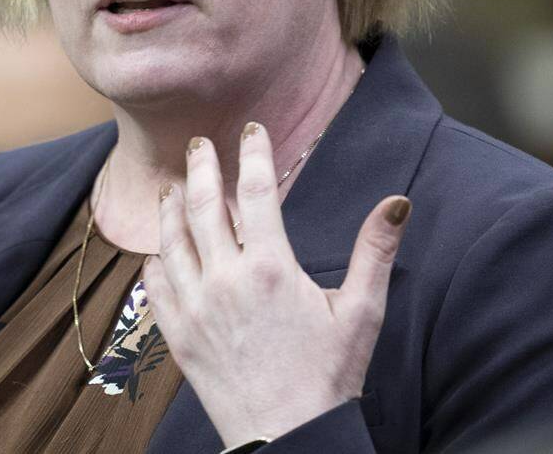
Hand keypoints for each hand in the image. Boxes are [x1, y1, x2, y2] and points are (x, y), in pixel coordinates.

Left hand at [143, 122, 409, 445]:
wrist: (288, 438)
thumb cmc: (329, 377)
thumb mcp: (361, 312)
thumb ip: (374, 252)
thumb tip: (397, 203)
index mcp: (272, 267)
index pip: (258, 190)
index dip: (254, 153)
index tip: (251, 130)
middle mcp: (227, 279)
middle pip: (205, 205)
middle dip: (202, 166)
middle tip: (199, 143)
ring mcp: (196, 307)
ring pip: (172, 240)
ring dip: (171, 207)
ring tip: (173, 186)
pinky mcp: (178, 336)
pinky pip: (157, 285)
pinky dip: (155, 260)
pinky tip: (157, 249)